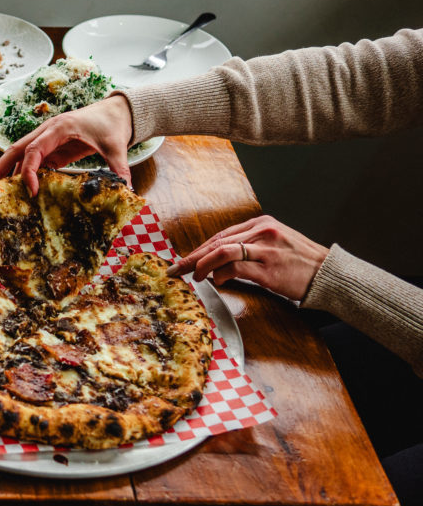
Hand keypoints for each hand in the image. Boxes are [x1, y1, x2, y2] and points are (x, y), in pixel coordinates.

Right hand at [0, 94, 133, 194]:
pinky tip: (19, 189)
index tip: (32, 191)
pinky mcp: (53, 147)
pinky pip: (33, 160)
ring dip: (8, 170)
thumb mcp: (117, 147)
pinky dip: (23, 172)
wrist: (117, 111)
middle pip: (16, 148)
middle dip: (1, 167)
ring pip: (20, 153)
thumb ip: (119, 169)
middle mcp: (48, 131)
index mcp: (60, 128)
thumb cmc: (113, 124)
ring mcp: (48, 139)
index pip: (34, 150)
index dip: (29, 171)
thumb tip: (127, 190)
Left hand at [168, 215, 329, 300]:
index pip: (221, 235)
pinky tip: (217, 281)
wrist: (329, 274)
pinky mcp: (269, 268)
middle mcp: (262, 232)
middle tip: (176, 269)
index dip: (200, 249)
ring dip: (202, 265)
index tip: (185, 260)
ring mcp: (265, 249)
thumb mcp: (276, 243)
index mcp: (262, 224)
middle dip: (193, 256)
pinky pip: (235, 268)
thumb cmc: (300, 263)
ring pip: (222, 251)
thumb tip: (220, 260)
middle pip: (217, 242)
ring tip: (195, 276)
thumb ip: (250, 246)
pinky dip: (221, 274)